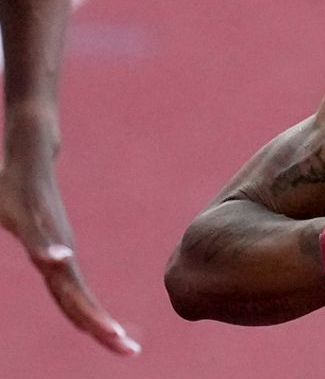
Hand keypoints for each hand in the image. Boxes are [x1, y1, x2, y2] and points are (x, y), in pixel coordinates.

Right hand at [0, 114, 140, 355]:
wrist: (31, 145)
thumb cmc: (25, 188)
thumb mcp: (27, 227)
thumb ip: (40, 247)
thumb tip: (52, 263)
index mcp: (55, 256)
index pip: (77, 302)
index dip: (98, 327)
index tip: (126, 349)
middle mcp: (55, 247)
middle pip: (76, 296)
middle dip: (100, 325)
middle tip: (128, 350)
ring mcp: (43, 230)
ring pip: (61, 272)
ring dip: (79, 300)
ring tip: (102, 327)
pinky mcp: (31, 210)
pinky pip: (38, 235)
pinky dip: (48, 249)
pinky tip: (59, 259)